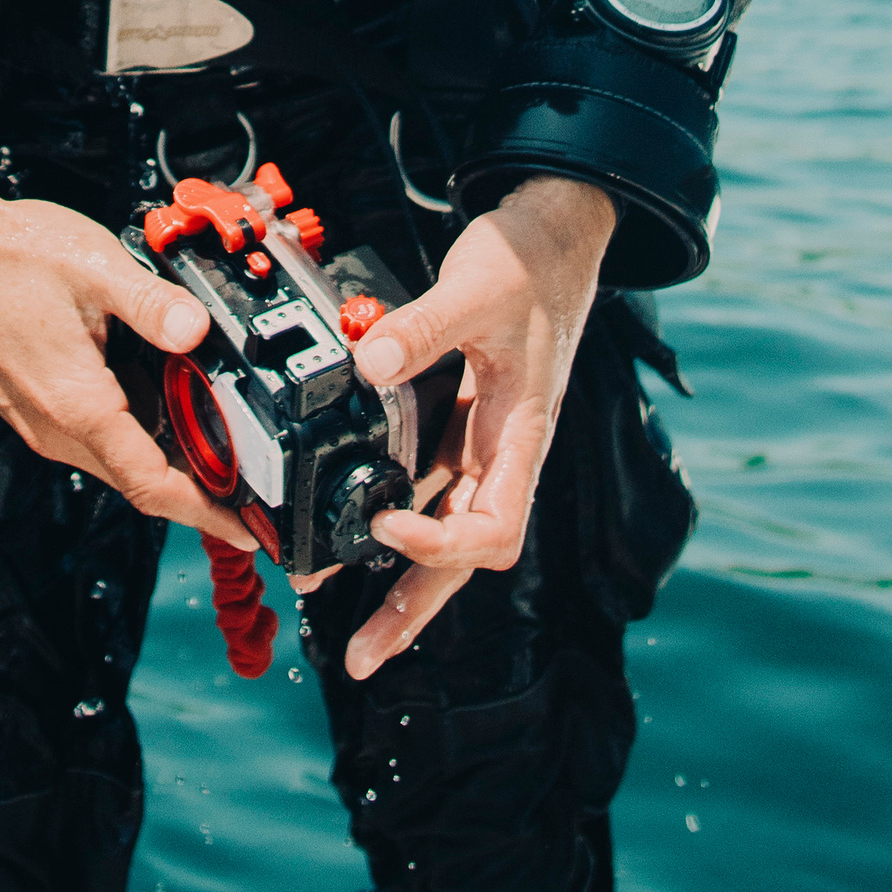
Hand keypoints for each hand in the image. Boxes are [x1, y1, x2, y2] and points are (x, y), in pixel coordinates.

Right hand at [0, 161, 256, 548]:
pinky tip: (152, 373)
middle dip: (197, 475)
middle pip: (140, 475)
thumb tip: (199, 331)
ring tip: (204, 401)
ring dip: (163, 438)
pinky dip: (132, 418)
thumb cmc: (3, 255)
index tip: (248, 529)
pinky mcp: (32, 403)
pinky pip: (94, 430)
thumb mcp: (94, 266)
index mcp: (76, 406)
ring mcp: (39, 419)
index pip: (153, 484)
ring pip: (117, 452)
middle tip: (249, 456)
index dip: (207, 512)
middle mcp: (54, 427)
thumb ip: (155, 304)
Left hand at [337, 177, 617, 681]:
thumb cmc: (530, 262)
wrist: (553, 233)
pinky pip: (426, 482)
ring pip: (442, 527)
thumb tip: (371, 362)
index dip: (444, 544)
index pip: (495, 526)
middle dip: (415, 609)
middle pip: (466, 557)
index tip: (389, 523)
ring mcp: (483, 441)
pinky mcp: (462, 420)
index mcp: (524, 435)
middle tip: (361, 658)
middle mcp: (505, 452)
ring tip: (338, 611)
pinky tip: (349, 524)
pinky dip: (391, 508)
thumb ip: (424, 326)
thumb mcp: (476, 287)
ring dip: (397, 574)